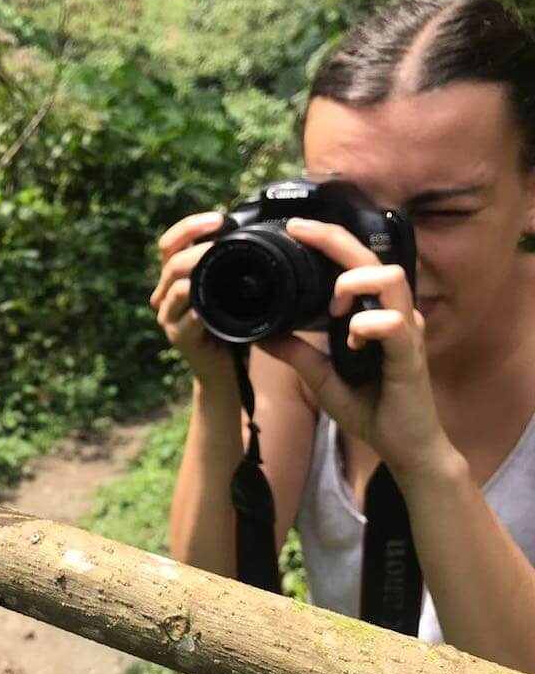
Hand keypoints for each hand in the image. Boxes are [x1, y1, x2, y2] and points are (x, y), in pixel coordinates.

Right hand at [149, 211, 233, 384]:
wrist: (223, 369)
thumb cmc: (229, 325)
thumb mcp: (228, 288)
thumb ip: (225, 264)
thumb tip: (247, 229)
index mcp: (175, 277)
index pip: (170, 242)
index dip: (190, 227)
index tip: (219, 219)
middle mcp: (165, 294)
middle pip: (172, 261)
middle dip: (199, 248)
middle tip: (225, 242)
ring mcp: (168, 316)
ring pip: (176, 286)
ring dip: (198, 272)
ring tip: (223, 265)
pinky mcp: (178, 337)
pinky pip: (187, 318)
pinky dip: (201, 309)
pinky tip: (218, 303)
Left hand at [257, 218, 455, 478]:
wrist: (402, 445)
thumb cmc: (369, 406)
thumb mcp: (320, 377)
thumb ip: (295, 352)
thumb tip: (262, 333)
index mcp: (373, 313)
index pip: (354, 263)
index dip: (328, 241)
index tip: (295, 228)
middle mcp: (394, 313)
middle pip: (372, 258)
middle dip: (335, 240)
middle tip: (301, 232)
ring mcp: (406, 331)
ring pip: (391, 279)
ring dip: (354, 284)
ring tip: (333, 308)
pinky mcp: (411, 354)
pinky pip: (395, 324)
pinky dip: (367, 325)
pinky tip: (351, 341)